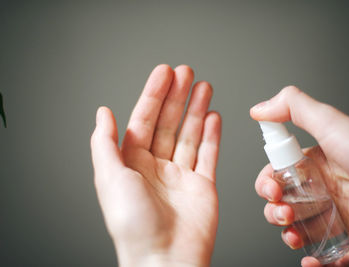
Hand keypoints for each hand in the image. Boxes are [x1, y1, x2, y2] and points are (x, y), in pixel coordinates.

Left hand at [91, 65, 220, 266]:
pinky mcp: (202, 185)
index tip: (164, 73)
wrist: (166, 259)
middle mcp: (156, 167)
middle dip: (177, 96)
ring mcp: (181, 175)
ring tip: (204, 87)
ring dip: (196, 110)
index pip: (143, 121)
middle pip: (168, 123)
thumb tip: (102, 113)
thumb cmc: (134, 226)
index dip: (153, 95)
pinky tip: (213, 117)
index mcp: (132, 164)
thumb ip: (105, 143)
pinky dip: (211, 135)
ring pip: (189, 134)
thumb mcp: (109, 179)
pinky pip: (208, 154)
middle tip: (186, 72)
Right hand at [250, 86, 348, 266]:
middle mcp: (321, 191)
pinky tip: (311, 259)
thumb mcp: (329, 122)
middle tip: (284, 211)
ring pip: (300, 231)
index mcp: (312, 166)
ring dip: (290, 236)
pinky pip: (329, 255)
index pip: (276, 177)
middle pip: (283, 206)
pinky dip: (317, 261)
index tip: (272, 189)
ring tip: (295, 235)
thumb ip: (293, 107)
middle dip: (275, 212)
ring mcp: (335, 215)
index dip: (267, 185)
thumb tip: (259, 110)